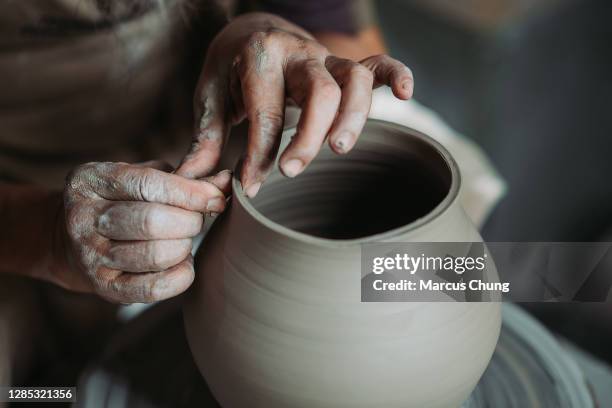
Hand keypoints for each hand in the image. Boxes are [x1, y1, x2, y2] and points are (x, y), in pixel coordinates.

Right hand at [56, 161, 230, 302]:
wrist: (73, 240)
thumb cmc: (123, 200)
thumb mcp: (143, 175)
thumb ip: (185, 174)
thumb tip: (226, 182)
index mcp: (90, 180)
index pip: (148, 184)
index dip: (191, 192)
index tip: (218, 198)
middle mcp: (83, 218)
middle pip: (151, 221)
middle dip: (189, 221)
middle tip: (196, 220)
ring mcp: (90, 256)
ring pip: (155, 254)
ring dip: (184, 246)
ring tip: (183, 238)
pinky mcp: (104, 288)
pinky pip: (153, 288)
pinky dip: (180, 276)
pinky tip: (182, 262)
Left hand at [175, 13, 412, 196]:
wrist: (250, 30)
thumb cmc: (229, 68)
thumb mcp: (209, 96)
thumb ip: (203, 139)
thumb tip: (191, 182)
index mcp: (259, 56)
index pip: (266, 112)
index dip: (259, 154)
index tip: (250, 187)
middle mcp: (298, 52)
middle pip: (319, 93)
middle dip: (309, 136)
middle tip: (291, 172)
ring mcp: (325, 56)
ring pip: (354, 81)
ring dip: (354, 118)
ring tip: (339, 151)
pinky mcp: (343, 64)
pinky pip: (377, 64)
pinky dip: (396, 75)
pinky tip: (406, 95)